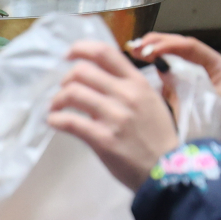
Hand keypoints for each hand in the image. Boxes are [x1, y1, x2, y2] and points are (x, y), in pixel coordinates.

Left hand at [46, 40, 179, 189]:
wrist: (167, 171)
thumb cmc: (157, 137)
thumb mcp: (151, 102)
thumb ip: (127, 87)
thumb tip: (98, 77)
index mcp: (138, 83)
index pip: (105, 52)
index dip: (80, 49)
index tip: (68, 55)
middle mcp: (126, 95)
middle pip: (82, 71)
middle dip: (65, 79)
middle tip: (63, 90)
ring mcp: (114, 116)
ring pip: (73, 93)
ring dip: (57, 99)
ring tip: (55, 108)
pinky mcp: (103, 139)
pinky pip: (70, 121)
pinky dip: (55, 119)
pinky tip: (54, 121)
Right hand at [131, 32, 220, 164]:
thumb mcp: (208, 104)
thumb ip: (183, 85)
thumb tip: (160, 67)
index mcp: (220, 69)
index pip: (190, 47)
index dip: (166, 44)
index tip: (145, 48)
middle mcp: (211, 74)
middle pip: (183, 54)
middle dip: (158, 48)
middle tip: (134, 48)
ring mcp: (203, 88)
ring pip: (178, 69)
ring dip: (158, 62)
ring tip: (136, 58)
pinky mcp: (196, 104)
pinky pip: (177, 86)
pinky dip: (162, 80)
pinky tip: (146, 80)